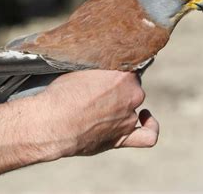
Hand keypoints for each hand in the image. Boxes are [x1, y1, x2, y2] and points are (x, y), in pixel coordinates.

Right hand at [35, 70, 158, 156]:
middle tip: (95, 89)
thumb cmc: (62, 94)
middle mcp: (133, 94)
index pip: (130, 64)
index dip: (116, 69)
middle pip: (132, 87)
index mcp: (124, 74)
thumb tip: (103, 67)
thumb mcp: (81, 68)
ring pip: (133, 106)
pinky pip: (147, 135)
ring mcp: (129, 117)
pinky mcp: (123, 137)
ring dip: (121, 105)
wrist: (52, 123)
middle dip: (116, 87)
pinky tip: (146, 118)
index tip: (107, 71)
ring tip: (101, 105)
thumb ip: (100, 68)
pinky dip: (150, 126)